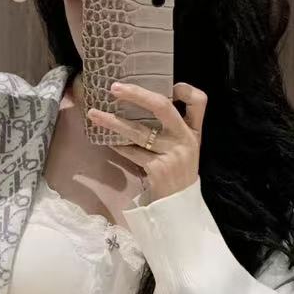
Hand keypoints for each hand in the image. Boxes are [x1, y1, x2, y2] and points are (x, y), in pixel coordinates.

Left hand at [86, 82, 207, 201]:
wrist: (179, 206)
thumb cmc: (178, 173)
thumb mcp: (184, 148)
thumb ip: (172, 129)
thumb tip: (140, 104)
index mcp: (194, 131)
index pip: (200, 102)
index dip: (186, 89)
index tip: (171, 86)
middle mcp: (185, 139)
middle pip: (163, 107)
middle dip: (137, 94)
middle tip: (114, 88)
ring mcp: (172, 154)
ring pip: (138, 131)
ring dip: (113, 122)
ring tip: (94, 114)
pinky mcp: (157, 168)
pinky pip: (131, 152)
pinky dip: (118, 145)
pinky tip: (106, 140)